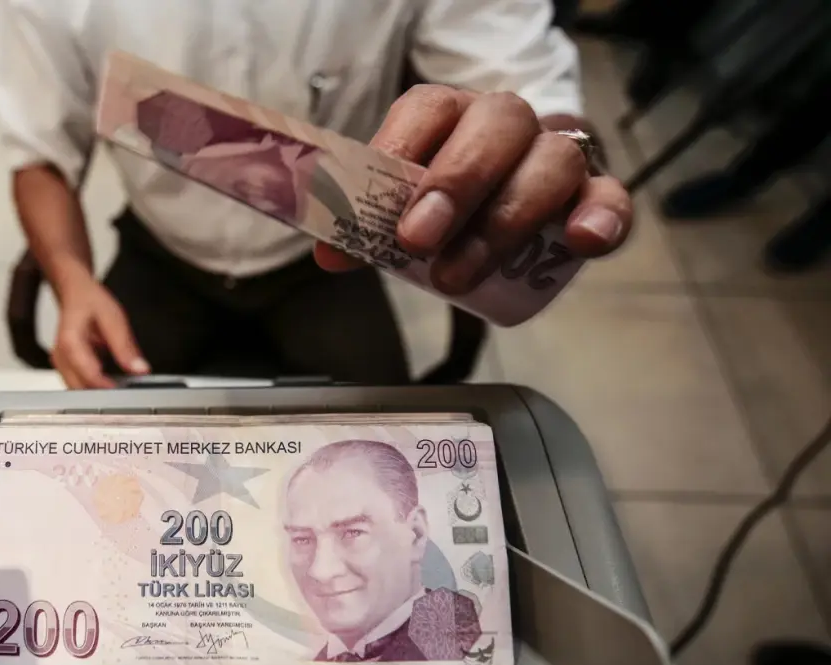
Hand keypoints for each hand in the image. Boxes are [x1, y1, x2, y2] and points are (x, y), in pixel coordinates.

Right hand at [51, 276, 148, 388]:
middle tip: (127, 392)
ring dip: (99, 391)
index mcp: (70, 342)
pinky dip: (95, 385)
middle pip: (81, 388)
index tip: (127, 390)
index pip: (89, 375)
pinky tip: (110, 381)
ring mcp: (61, 363)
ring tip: (121, 386)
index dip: (109, 386)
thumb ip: (125, 346)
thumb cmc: (90, 302)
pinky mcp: (66, 368)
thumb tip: (139, 369)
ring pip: (79, 390)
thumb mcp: (114, 318)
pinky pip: (79, 384)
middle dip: (104, 393)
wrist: (75, 294)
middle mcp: (60, 356)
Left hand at [314, 86, 633, 293]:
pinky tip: (579, 242)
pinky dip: (601, 217)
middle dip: (456, 182)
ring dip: (506, 219)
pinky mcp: (596, 194)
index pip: (428, 108)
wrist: (508, 206)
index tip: (377, 207)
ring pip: (552, 162)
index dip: (399, 151)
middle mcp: (507, 124)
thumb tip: (331, 253)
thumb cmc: (447, 206)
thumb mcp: (402, 213)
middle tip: (416, 241)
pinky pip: (611, 196)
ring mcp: (556, 156)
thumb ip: (370, 229)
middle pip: (497, 126)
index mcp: (451, 115)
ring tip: (458, 277)